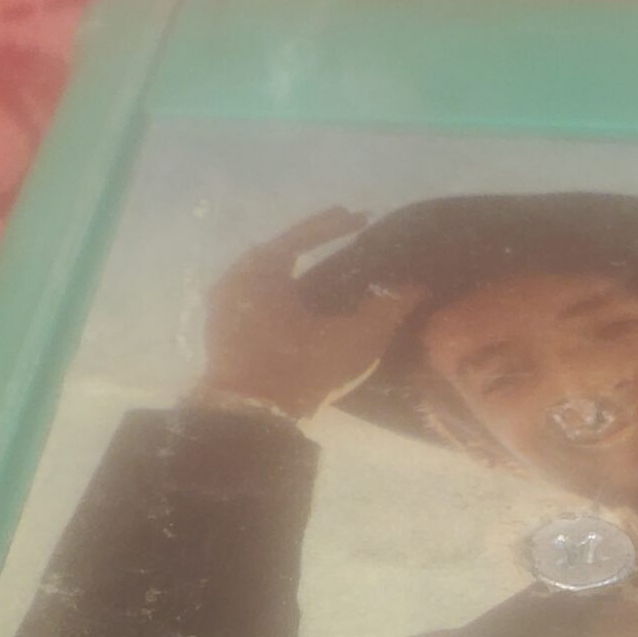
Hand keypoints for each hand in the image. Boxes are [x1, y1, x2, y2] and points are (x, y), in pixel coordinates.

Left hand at [192, 207, 423, 420]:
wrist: (250, 419)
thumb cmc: (300, 370)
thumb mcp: (352, 340)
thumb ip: (386, 309)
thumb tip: (416, 288)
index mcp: (261, 270)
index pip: (301, 237)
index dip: (334, 226)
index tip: (360, 217)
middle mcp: (235, 280)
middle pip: (277, 254)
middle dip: (310, 245)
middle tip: (340, 236)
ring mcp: (223, 308)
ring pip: (263, 279)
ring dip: (291, 273)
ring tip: (320, 271)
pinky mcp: (221, 335)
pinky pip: (253, 301)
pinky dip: (276, 296)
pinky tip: (296, 305)